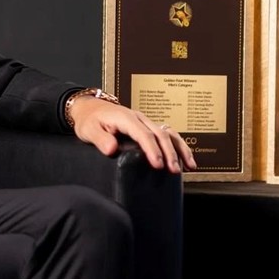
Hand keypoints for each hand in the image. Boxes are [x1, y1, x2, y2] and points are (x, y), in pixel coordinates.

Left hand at [69, 96, 197, 173]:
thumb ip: (100, 139)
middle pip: (160, 134)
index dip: (152, 149)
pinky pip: (168, 134)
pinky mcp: (148, 127)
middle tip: (174, 170)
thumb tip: (112, 149)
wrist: (90, 108)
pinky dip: (178, 146)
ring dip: (180, 149)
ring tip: (189, 166)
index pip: (143, 134)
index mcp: (126, 118)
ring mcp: (146, 122)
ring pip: (169, 132)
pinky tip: (186, 159)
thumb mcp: (88, 130)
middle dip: (169, 153)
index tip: (158, 164)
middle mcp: (139, 118)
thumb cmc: (89, 120)